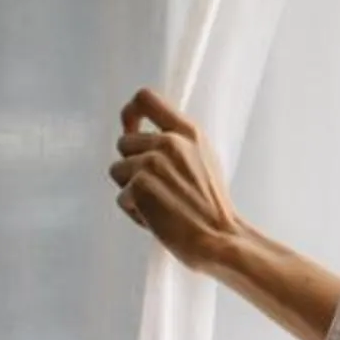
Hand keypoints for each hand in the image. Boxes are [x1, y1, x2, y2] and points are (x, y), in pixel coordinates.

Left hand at [110, 88, 246, 273]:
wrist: (221, 239)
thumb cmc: (213, 209)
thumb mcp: (204, 160)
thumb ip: (177, 144)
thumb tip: (141, 138)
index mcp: (189, 132)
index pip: (146, 99)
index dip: (130, 112)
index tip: (131, 128)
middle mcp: (169, 142)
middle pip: (124, 143)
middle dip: (132, 167)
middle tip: (157, 190)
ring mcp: (152, 163)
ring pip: (118, 171)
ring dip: (132, 190)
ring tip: (159, 206)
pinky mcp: (139, 187)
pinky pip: (121, 197)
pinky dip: (135, 212)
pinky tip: (159, 220)